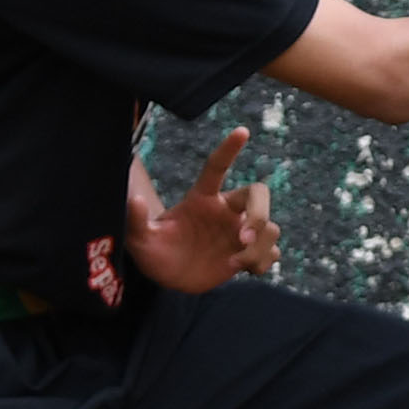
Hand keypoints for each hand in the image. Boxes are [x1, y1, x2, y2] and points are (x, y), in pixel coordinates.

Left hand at [121, 127, 278, 292]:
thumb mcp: (139, 238)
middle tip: (243, 238)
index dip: (229, 149)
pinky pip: (271, 252)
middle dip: (259, 214)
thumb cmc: (153, 253)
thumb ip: (136, 219)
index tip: (242, 130)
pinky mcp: (247, 254)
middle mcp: (225, 211)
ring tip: (238, 263)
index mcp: (202, 199)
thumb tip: (136, 200)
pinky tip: (247, 271)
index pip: (217, 167)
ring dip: (259, 246)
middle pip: (258, 194)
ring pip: (270, 227)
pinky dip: (264, 262)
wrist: (169, 278)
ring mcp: (239, 233)